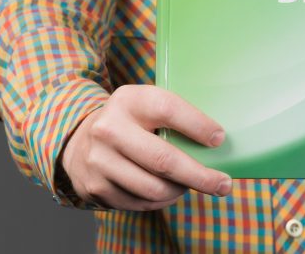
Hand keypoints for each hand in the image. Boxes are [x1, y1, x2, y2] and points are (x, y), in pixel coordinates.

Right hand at [60, 85, 231, 210]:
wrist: (80, 139)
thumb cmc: (131, 121)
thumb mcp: (146, 105)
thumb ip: (175, 116)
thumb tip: (218, 142)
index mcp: (129, 100)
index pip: (168, 109)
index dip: (198, 125)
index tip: (220, 139)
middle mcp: (109, 129)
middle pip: (163, 159)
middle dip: (200, 176)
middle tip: (224, 185)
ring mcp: (99, 160)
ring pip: (153, 188)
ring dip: (180, 191)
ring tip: (191, 185)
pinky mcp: (95, 187)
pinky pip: (139, 203)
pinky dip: (160, 201)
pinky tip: (167, 191)